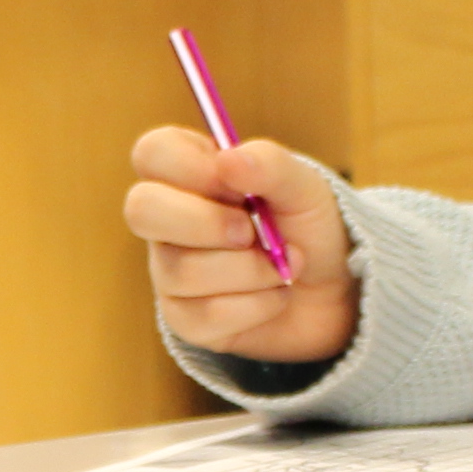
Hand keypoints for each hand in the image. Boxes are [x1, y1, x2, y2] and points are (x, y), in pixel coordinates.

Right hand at [124, 122, 358, 364]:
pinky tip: (273, 297)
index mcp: (189, 172)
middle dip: (206, 223)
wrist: (331, 290)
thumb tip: (228, 159)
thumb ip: (270, 165)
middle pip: (141, 210)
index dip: (188, 166)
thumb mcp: (303, 187)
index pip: (152, 153)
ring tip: (284, 267)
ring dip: (252, 271)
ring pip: (182, 271)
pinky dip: (256, 307)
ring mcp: (169, 269)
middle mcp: (168, 219)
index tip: (234, 183)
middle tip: (250, 231)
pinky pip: (205, 315)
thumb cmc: (306, 227)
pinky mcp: (183, 318)